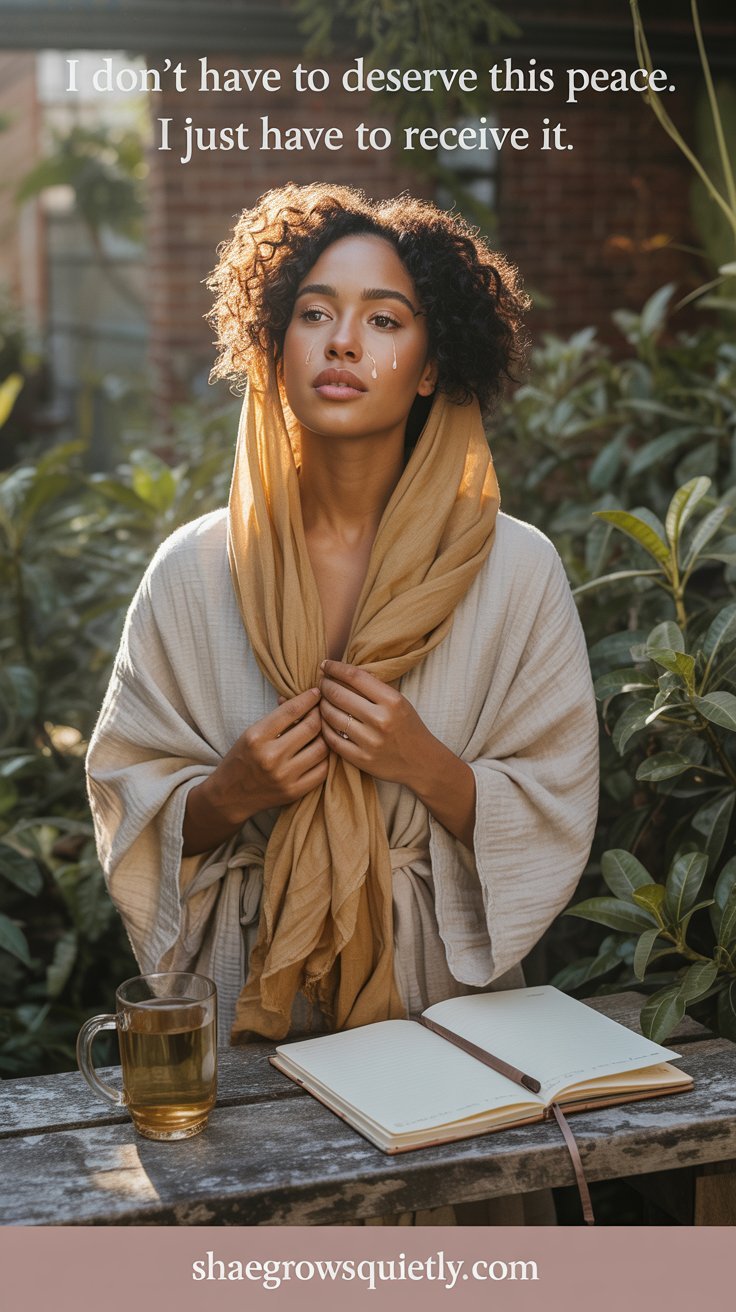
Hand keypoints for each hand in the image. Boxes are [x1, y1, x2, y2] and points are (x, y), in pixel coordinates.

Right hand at [202, 687, 328, 827]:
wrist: (229, 796)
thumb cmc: (241, 759)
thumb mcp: (251, 733)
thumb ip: (276, 717)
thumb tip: (302, 699)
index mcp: (256, 737)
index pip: (291, 711)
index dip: (308, 698)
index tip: (316, 692)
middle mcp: (270, 757)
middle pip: (311, 728)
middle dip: (319, 715)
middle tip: (321, 711)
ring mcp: (284, 777)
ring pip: (322, 748)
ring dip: (325, 736)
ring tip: (321, 731)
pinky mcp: (293, 792)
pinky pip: (322, 770)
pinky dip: (324, 758)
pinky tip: (319, 752)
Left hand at [318, 659, 432, 788]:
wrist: (422, 763)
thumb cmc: (408, 727)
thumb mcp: (399, 702)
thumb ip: (374, 688)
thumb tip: (342, 672)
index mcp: (392, 701)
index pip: (355, 676)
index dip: (335, 668)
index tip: (325, 664)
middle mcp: (381, 720)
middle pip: (339, 695)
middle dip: (325, 685)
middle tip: (321, 682)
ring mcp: (370, 741)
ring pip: (332, 716)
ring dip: (322, 705)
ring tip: (321, 700)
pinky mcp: (361, 759)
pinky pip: (332, 738)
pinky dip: (324, 727)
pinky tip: (324, 720)